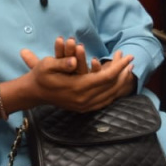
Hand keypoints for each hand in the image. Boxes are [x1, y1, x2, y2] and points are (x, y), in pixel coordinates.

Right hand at [20, 40, 134, 112]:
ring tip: (128, 71)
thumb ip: (62, 63)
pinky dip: (113, 92)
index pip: (105, 77)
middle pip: (111, 87)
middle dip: (123, 74)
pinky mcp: (83, 108)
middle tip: (131, 62)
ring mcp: (84, 106)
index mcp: (77, 87)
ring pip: (110, 95)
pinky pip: (104, 101)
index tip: (128, 56)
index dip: (119, 67)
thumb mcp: (47, 65)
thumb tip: (73, 61)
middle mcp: (83, 99)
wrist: (34, 92)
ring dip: (120, 83)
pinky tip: (117, 85)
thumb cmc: (41, 75)